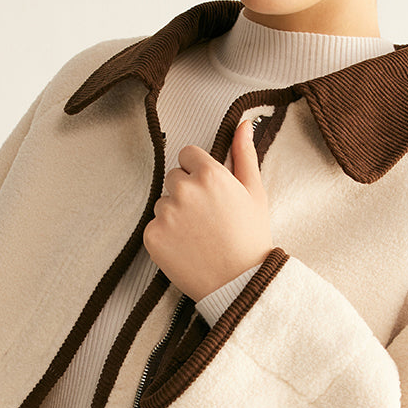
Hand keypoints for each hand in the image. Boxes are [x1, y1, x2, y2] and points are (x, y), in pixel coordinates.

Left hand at [142, 117, 273, 301]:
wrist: (238, 283)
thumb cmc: (250, 239)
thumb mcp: (255, 193)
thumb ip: (245, 155)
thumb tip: (243, 124)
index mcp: (210, 174)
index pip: (187, 154)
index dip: (198, 171)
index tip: (209, 191)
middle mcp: (184, 189)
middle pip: (174, 177)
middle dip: (186, 192)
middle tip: (206, 218)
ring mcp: (165, 213)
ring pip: (163, 203)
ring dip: (175, 214)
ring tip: (198, 236)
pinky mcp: (152, 236)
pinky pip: (153, 226)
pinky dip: (165, 236)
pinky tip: (186, 248)